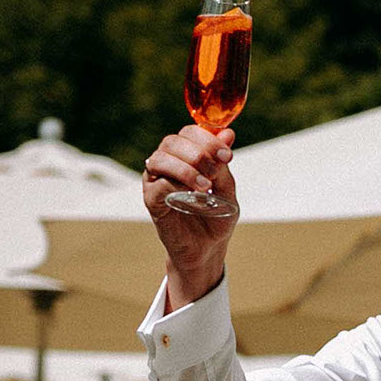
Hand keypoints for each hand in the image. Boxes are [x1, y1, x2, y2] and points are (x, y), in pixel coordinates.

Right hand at [143, 125, 237, 307]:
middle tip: (215, 171)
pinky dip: (176, 185)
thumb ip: (223, 165)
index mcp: (187, 156)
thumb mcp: (227, 190)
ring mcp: (157, 180)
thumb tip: (228, 133)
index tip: (228, 155)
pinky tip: (191, 196)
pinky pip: (157, 184)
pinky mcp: (151, 200)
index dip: (208, 139)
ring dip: (185, 168)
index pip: (190, 132)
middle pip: (173, 141)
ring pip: (160, 158)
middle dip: (198, 153)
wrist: (207, 248)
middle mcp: (169, 163)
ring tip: (204, 186)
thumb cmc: (216, 217)